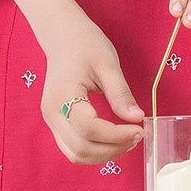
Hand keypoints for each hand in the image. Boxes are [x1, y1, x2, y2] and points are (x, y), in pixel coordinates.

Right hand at [41, 13, 145, 163]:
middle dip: (113, 149)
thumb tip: (137, 119)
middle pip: (81, 149)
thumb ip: (121, 94)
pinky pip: (73, 147)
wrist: (62, 36)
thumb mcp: (108, 64)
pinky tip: (113, 140)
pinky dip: (94, 150)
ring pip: (75, 154)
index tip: (140, 129)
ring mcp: (51, 120)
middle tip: (137, 135)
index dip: (117, 135)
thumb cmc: (85, 44)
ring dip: (103, 154)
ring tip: (127, 140)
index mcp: (63, 95)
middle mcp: (52, 112)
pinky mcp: (56, 123)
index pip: (89, 129)